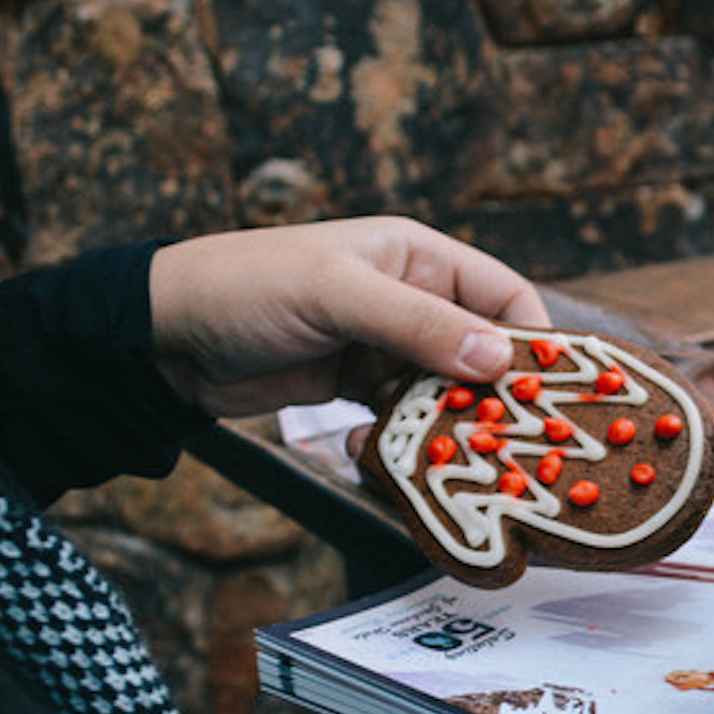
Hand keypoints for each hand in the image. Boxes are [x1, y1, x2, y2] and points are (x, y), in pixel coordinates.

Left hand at [147, 218, 549, 417]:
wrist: (163, 334)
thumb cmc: (247, 286)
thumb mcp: (337, 295)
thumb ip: (418, 326)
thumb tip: (499, 359)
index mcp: (416, 257)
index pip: (504, 296)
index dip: (534, 343)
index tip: (551, 396)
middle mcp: (410, 299)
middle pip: (480, 354)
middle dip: (489, 398)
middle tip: (501, 444)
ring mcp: (383, 345)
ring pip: (442, 393)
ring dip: (441, 426)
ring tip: (437, 456)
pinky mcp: (355, 386)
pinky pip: (400, 418)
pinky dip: (398, 439)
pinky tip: (373, 450)